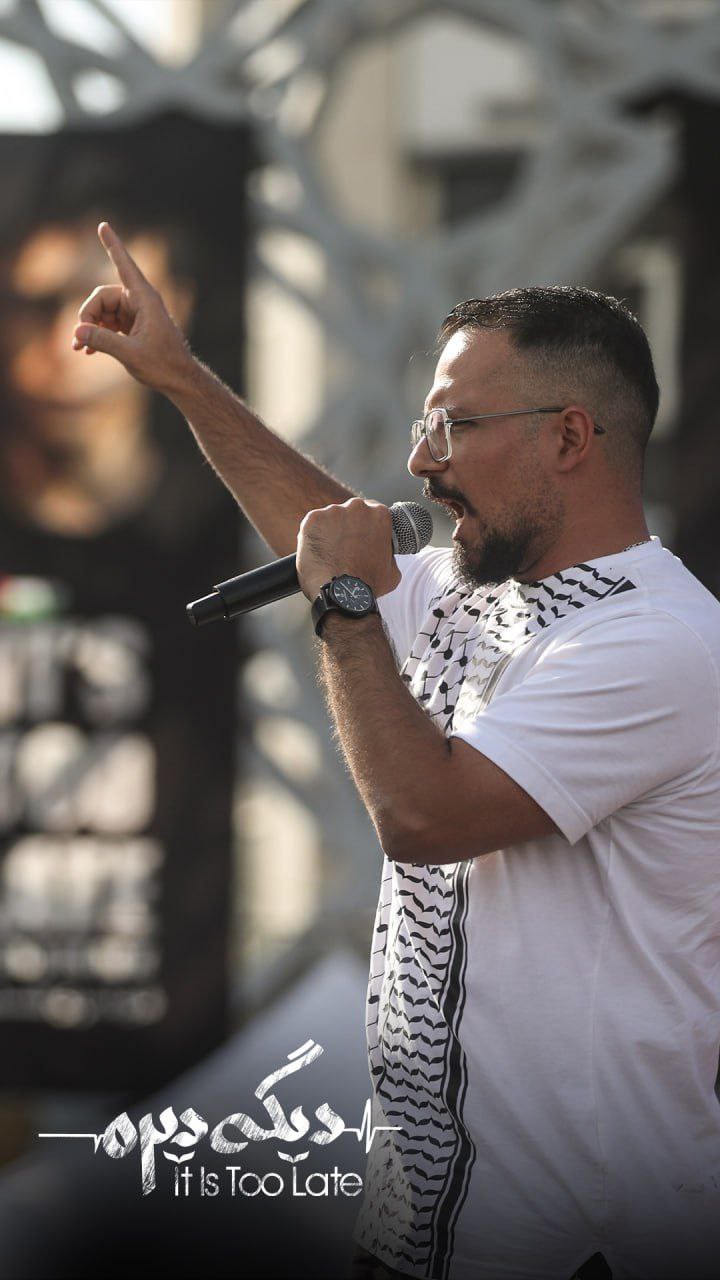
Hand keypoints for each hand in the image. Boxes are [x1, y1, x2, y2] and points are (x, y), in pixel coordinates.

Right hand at [72, 222, 192, 394]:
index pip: (125, 265)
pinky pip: (108, 324)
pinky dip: (98, 335)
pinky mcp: (132, 327)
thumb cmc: (163, 365)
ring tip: (78, 350)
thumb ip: (103, 341)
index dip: (113, 245)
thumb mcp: (130, 354)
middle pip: (102, 297)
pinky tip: (88, 352)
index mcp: (144, 299)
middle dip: (88, 316)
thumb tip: (76, 332)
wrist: (180, 381)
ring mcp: (135, 314)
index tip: (103, 225)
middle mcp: (139, 302)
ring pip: (103, 312)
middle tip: (78, 339)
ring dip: (89, 328)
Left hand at [296, 498, 400, 601]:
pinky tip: (318, 552)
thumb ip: (389, 554)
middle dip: (348, 526)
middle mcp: (357, 507)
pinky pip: (313, 524)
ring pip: (331, 518)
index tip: (361, 537)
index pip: (372, 510)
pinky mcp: (312, 519)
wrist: (341, 594)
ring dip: (330, 531)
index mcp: (379, 514)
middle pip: (350, 512)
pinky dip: (313, 536)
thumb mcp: (392, 570)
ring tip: (330, 554)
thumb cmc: (369, 585)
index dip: (366, 526)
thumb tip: (385, 555)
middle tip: (345, 548)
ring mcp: (333, 511)